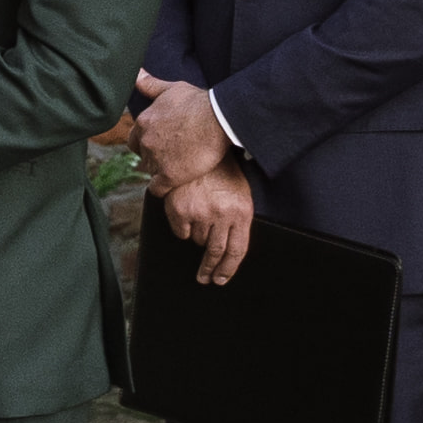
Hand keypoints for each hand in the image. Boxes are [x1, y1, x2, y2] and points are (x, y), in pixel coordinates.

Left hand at [127, 73, 230, 199]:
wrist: (218, 119)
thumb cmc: (198, 101)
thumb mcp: (172, 88)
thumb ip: (151, 84)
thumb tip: (136, 74)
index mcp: (144, 122)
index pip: (134, 140)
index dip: (146, 144)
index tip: (161, 145)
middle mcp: (145, 141)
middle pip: (142, 157)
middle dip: (152, 158)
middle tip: (170, 158)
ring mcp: (156, 159)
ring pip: (150, 172)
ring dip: (160, 172)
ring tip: (178, 169)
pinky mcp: (169, 176)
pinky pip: (157, 189)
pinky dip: (163, 189)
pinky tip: (174, 186)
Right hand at [164, 167, 261, 288]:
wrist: (201, 142)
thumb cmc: (222, 170)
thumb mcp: (239, 192)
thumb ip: (236, 218)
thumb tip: (228, 253)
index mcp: (242, 211)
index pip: (237, 250)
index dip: (228, 269)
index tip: (220, 280)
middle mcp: (223, 214)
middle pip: (217, 252)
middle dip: (210, 269)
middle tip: (205, 279)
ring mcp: (201, 212)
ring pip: (198, 240)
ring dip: (198, 236)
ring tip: (200, 220)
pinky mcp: (180, 209)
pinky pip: (181, 232)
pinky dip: (182, 228)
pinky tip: (186, 214)